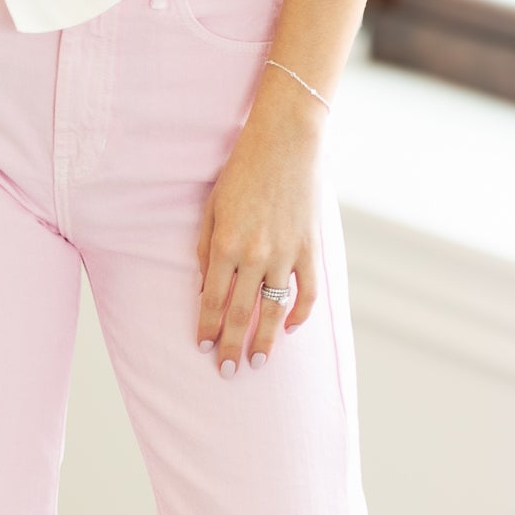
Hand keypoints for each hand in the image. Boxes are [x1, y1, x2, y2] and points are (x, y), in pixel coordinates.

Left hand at [194, 92, 325, 374]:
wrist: (285, 141)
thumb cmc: (241, 171)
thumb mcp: (212, 207)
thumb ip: (206, 249)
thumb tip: (207, 288)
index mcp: (226, 245)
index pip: (214, 300)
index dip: (208, 328)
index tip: (204, 348)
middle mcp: (256, 255)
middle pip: (241, 313)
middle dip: (232, 346)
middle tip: (227, 372)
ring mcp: (286, 254)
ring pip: (274, 309)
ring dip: (265, 340)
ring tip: (258, 362)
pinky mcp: (310, 248)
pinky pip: (306, 290)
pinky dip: (299, 313)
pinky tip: (289, 327)